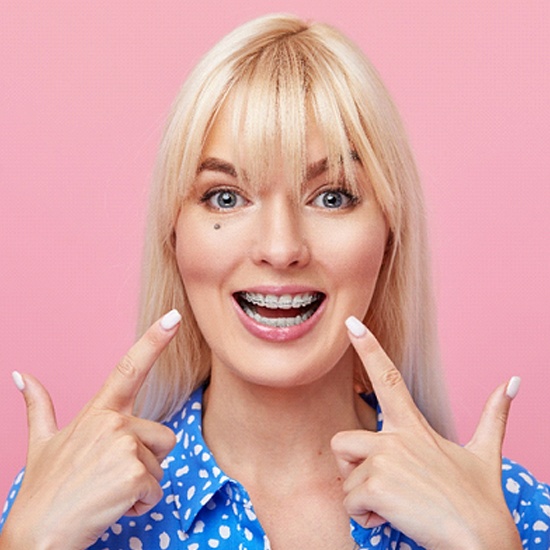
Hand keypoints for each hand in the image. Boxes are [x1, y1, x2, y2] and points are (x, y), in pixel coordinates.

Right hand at [0, 310, 180, 549]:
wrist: (36, 538)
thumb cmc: (45, 490)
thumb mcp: (42, 444)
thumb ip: (39, 406)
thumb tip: (20, 375)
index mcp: (99, 411)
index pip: (130, 368)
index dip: (154, 340)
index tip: (174, 316)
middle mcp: (114, 422)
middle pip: (163, 436)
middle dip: (146, 461)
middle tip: (109, 478)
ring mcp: (125, 445)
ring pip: (162, 462)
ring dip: (143, 483)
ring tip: (108, 492)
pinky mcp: (135, 472)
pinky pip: (158, 489)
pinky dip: (141, 504)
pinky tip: (112, 507)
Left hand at [331, 316, 522, 549]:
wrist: (482, 543)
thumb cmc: (480, 501)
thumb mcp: (485, 453)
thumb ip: (493, 415)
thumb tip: (512, 382)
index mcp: (414, 426)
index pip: (388, 377)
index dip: (368, 348)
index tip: (351, 323)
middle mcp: (395, 438)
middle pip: (342, 441)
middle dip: (351, 467)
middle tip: (383, 488)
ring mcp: (385, 459)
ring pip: (345, 474)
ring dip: (360, 494)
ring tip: (393, 505)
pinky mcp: (377, 485)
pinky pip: (349, 501)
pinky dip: (365, 517)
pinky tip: (392, 519)